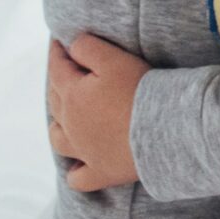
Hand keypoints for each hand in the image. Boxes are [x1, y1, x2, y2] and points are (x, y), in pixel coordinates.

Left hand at [45, 33, 149, 192]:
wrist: (163, 131)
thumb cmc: (140, 91)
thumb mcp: (114, 59)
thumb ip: (88, 48)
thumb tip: (72, 45)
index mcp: (72, 95)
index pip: (56, 68)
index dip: (56, 52)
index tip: (57, 40)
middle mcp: (71, 125)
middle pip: (55, 101)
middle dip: (58, 83)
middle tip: (67, 71)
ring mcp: (84, 152)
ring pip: (58, 139)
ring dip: (58, 127)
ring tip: (66, 119)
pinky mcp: (101, 172)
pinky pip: (78, 178)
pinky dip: (75, 172)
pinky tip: (78, 165)